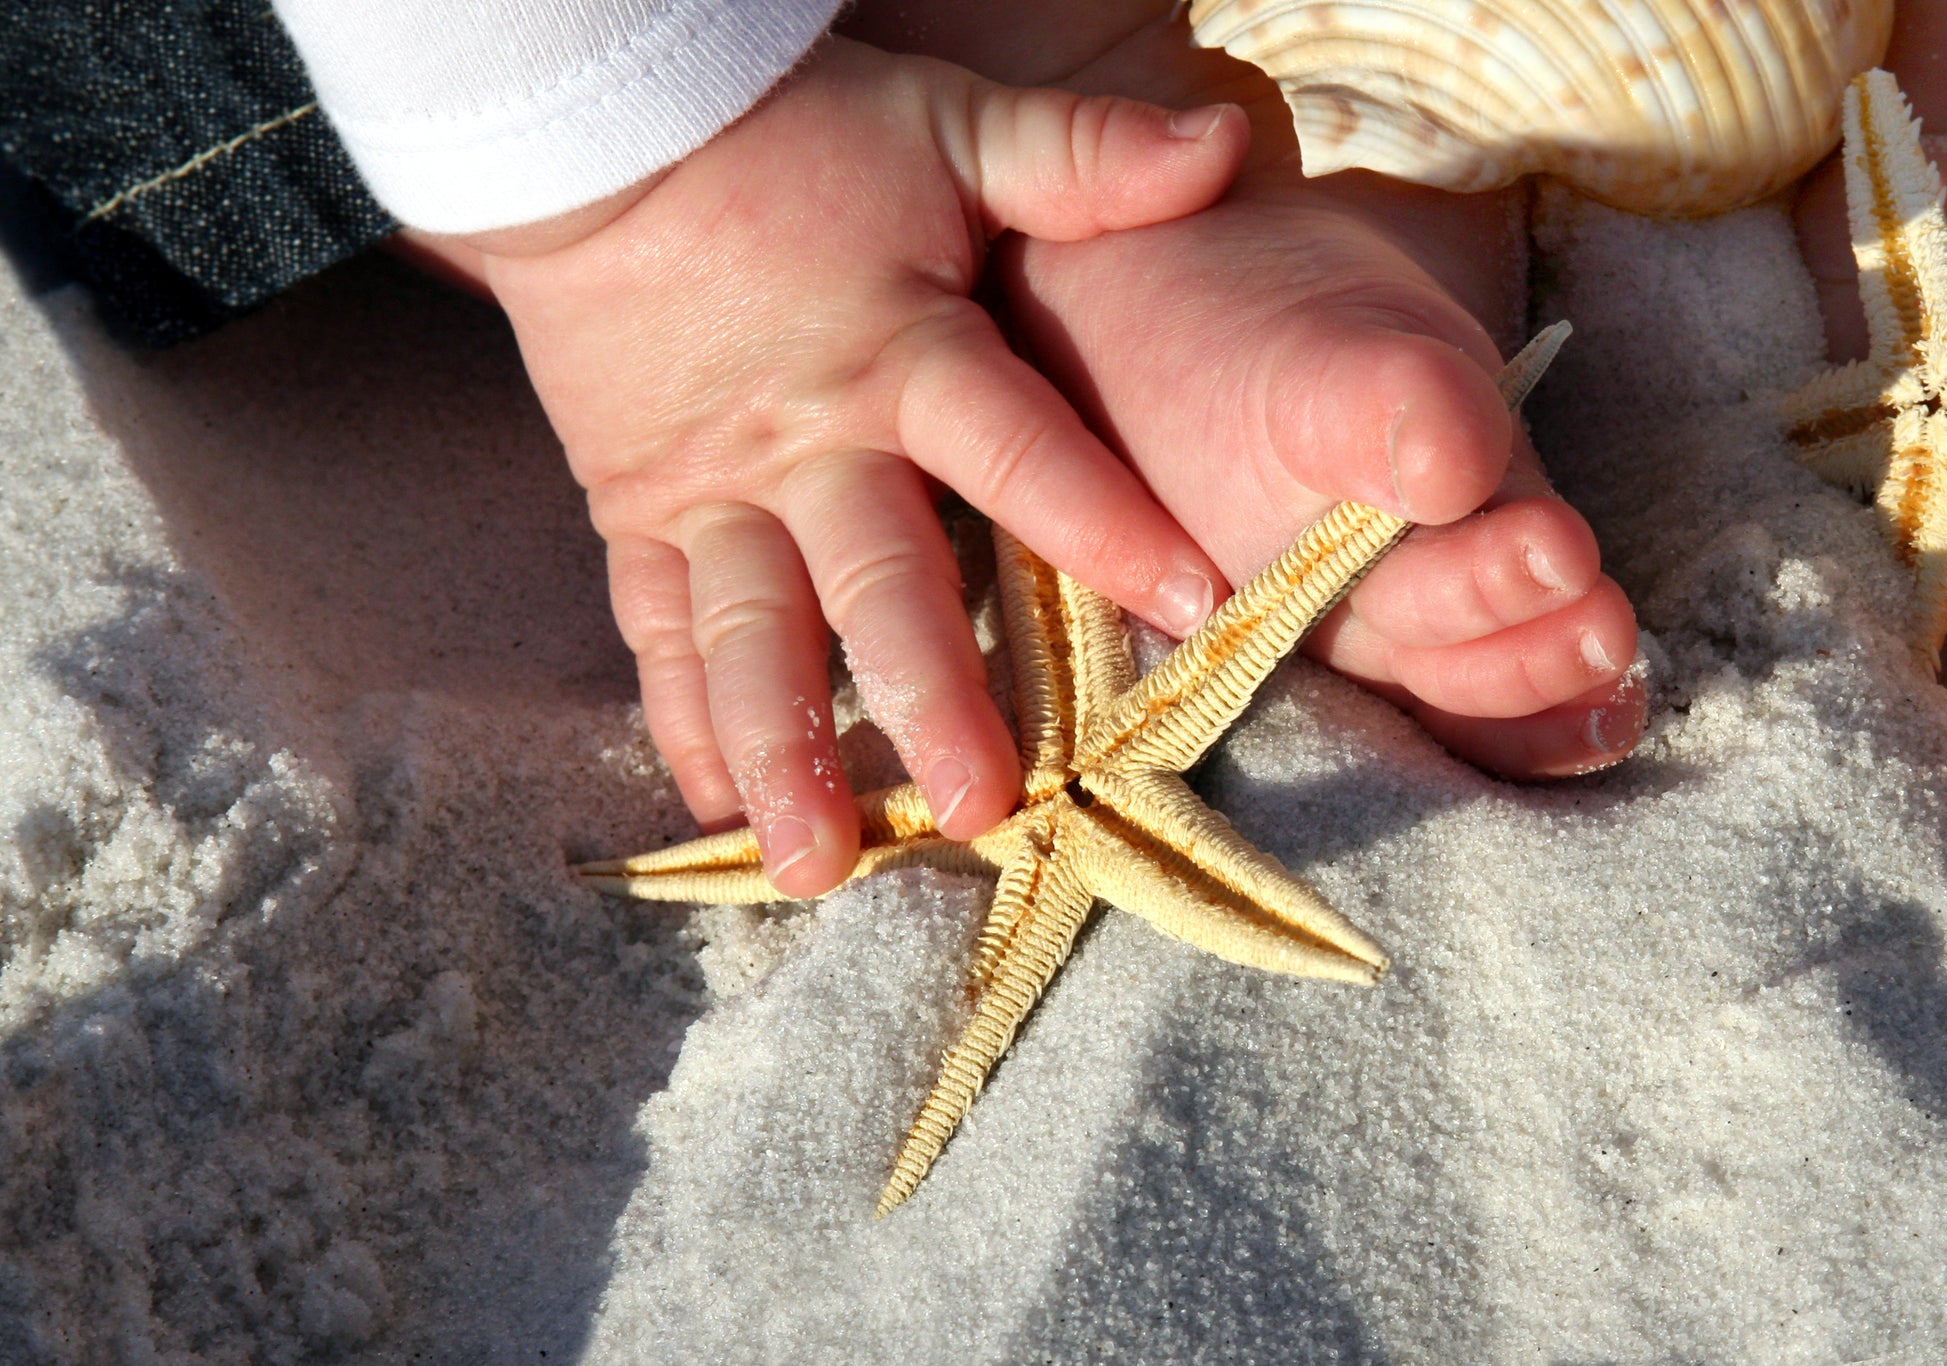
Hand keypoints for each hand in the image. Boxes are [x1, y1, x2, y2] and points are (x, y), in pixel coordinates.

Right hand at [460, 37, 1247, 893]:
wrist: (598, 126)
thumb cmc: (798, 136)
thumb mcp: (948, 123)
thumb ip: (1079, 156)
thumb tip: (1222, 148)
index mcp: (905, 351)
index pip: (1018, 448)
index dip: (1103, 520)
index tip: (1192, 601)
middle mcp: (811, 442)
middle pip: (879, 583)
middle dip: (933, 697)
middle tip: (984, 807)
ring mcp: (715, 492)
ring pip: (755, 638)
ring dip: (785, 753)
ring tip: (820, 865)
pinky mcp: (643, 516)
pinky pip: (661, 629)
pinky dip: (684, 718)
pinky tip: (718, 811)